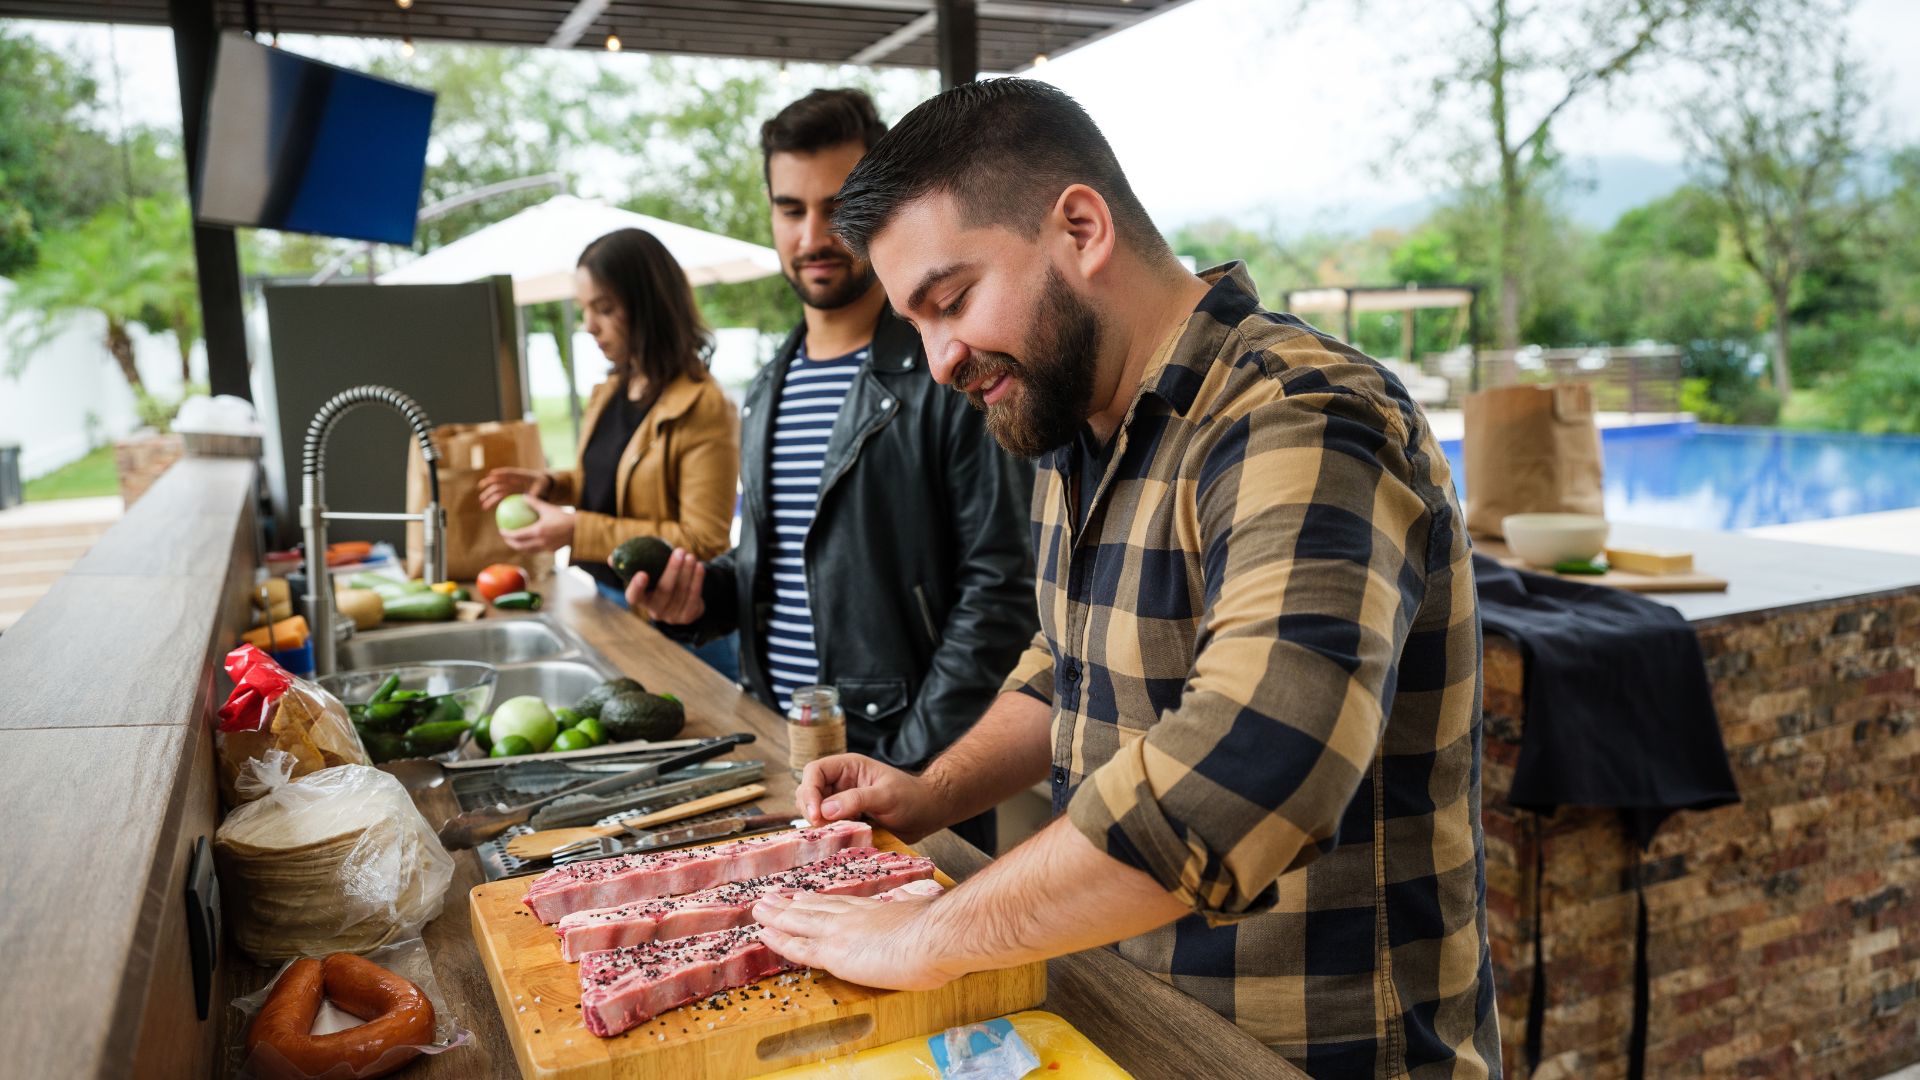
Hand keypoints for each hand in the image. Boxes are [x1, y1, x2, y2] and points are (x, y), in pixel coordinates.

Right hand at [478, 467, 548, 509]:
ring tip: (482, 504)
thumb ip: (537, 492)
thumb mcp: (542, 486)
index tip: (491, 474)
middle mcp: (512, 480)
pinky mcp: (509, 493)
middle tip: (482, 490)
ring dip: (488, 496)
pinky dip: (493, 501)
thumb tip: (534, 497)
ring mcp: (509, 487)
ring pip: (497, 491)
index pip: (508, 473)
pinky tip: (486, 507)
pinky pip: (500, 497)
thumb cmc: (542, 485)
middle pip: (499, 482)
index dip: (500, 472)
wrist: (543, 486)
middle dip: (489, 484)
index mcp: (519, 475)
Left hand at [498, 494, 573, 552]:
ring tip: (515, 542)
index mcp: (537, 532)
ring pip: (528, 550)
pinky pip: (537, 550)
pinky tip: (530, 542)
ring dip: (519, 547)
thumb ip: (535, 502)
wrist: (579, 530)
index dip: (507, 534)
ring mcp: (545, 548)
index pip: (517, 536)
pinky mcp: (551, 551)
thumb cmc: (563, 517)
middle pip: (520, 546)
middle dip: (510, 543)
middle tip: (505, 538)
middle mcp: (540, 542)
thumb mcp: (548, 508)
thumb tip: (523, 496)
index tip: (501, 530)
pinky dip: (530, 547)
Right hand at [623, 548, 706, 624]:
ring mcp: (672, 616)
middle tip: (679, 552)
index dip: (637, 587)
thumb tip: (612, 558)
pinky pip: (693, 597)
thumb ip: (632, 565)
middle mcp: (655, 611)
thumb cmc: (660, 583)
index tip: (642, 573)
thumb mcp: (647, 575)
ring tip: (690, 556)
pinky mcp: (687, 616)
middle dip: (673, 570)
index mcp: (642, 600)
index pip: (634, 597)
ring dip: (688, 572)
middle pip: (664, 591)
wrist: (682, 602)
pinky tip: (699, 567)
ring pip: (681, 592)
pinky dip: (697, 581)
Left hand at [752, 889, 958, 990]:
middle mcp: (854, 917)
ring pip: (800, 922)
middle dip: (790, 904)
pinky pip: (800, 947)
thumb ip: (914, 903)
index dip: (818, 901)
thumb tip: (916, 894)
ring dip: (777, 915)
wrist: (936, 936)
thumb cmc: (939, 929)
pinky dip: (780, 940)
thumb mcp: (925, 907)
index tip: (803, 896)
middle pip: (815, 909)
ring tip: (759, 909)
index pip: (840, 905)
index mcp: (876, 910)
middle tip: (770, 898)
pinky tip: (765, 934)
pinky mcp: (835, 953)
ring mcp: (841, 933)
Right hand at [796, 754, 950, 842]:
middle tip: (821, 829)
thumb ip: (857, 799)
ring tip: (831, 834)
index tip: (816, 815)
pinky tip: (836, 841)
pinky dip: (827, 833)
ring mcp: (842, 801)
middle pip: (808, 791)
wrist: (928, 813)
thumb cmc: (912, 797)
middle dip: (810, 809)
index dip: (810, 791)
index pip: (815, 772)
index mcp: (848, 767)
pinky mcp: (846, 819)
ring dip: (817, 823)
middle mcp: (841, 782)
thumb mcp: (886, 795)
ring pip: (815, 810)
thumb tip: (825, 810)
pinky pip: (827, 825)